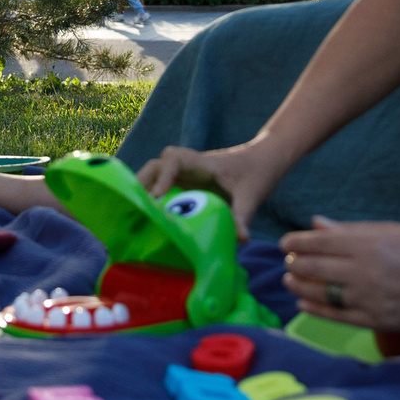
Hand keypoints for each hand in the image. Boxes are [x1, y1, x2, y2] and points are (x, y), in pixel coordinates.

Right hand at [136, 140, 283, 234]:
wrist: (264, 160)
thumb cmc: (258, 171)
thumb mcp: (252, 195)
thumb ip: (243, 216)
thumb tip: (241, 240)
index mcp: (202, 163)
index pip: (173, 159)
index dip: (162, 175)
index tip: (158, 196)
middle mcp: (189, 166)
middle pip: (155, 166)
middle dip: (142, 183)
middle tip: (134, 208)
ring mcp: (187, 175)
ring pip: (156, 176)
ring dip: (144, 191)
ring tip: (136, 217)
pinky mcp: (188, 184)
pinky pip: (165, 188)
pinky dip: (155, 200)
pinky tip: (153, 221)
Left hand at [279, 215, 399, 329]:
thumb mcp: (391, 230)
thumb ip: (351, 230)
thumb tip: (317, 224)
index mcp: (367, 244)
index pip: (319, 242)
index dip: (297, 242)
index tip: (286, 242)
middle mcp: (363, 272)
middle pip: (315, 267)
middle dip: (296, 263)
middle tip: (288, 261)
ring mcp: (367, 299)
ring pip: (320, 293)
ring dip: (300, 287)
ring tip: (290, 280)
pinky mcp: (374, 321)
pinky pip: (335, 316)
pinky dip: (315, 310)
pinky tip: (303, 304)